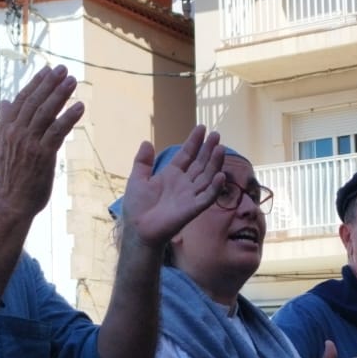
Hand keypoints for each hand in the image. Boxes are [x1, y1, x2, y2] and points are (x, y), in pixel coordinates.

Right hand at [0, 65, 84, 220]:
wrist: (12, 203)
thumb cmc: (13, 176)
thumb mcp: (4, 146)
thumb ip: (7, 122)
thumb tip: (7, 101)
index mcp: (6, 128)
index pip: (22, 99)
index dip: (36, 83)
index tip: (48, 70)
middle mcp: (16, 133)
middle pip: (35, 102)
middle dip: (50, 83)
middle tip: (64, 69)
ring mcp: (28, 143)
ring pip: (45, 113)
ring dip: (60, 95)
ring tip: (72, 81)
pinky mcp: (42, 155)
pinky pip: (57, 131)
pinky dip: (68, 117)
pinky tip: (79, 107)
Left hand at [117, 126, 225, 249]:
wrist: (138, 229)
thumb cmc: (137, 207)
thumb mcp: (137, 179)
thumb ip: (143, 161)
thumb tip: (146, 142)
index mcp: (171, 175)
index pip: (186, 155)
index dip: (194, 142)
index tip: (202, 128)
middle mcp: (184, 183)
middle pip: (200, 163)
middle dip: (208, 149)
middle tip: (216, 134)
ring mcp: (190, 196)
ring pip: (207, 177)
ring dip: (214, 163)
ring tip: (220, 148)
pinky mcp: (193, 209)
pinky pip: (207, 197)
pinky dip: (214, 187)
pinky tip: (220, 175)